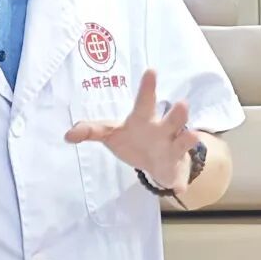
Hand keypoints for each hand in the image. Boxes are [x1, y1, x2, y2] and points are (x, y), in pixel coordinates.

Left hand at [65, 70, 199, 191]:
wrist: (156, 162)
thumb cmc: (133, 139)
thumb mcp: (111, 134)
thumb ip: (91, 131)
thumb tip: (67, 134)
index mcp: (145, 119)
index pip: (146, 101)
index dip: (148, 87)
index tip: (151, 71)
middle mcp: (163, 131)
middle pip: (172, 120)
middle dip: (177, 114)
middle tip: (182, 104)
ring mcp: (172, 150)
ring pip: (182, 143)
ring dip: (187, 140)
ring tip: (192, 136)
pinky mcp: (174, 171)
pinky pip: (177, 178)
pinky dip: (178, 182)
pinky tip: (179, 188)